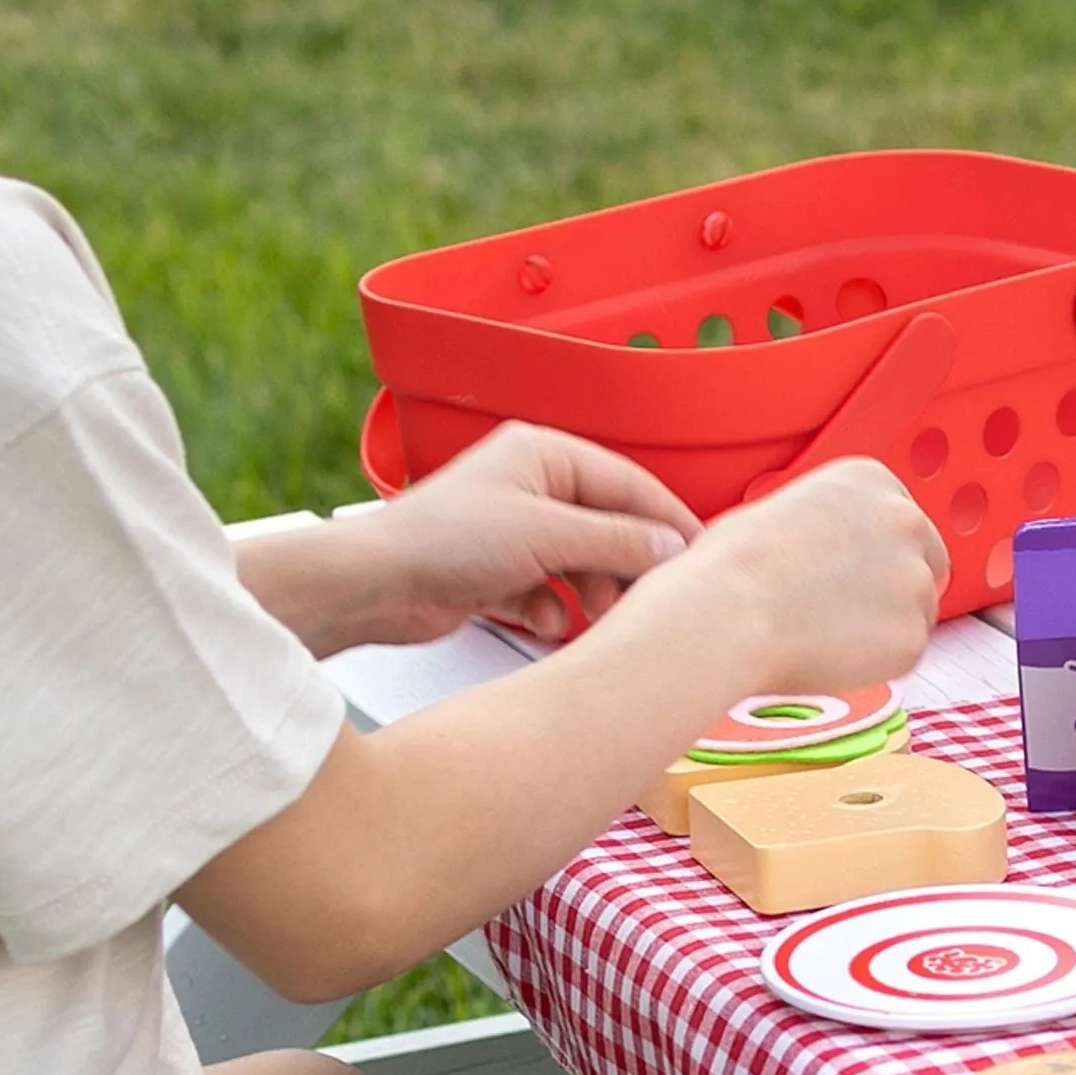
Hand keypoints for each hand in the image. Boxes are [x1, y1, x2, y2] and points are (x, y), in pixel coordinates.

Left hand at [355, 424, 703, 643]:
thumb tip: (672, 547)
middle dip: (624, 566)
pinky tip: (544, 619)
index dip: (668, 521)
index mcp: (545, 455)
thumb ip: (618, 540)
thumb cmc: (443, 540)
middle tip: (648, 597)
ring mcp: (516, 528)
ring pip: (582, 561)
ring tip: (594, 614)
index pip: (629, 484)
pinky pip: (551, 588)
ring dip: (591, 591)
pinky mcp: (499, 569)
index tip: (700, 555)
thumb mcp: (547, 534)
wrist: (374, 585)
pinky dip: (553, 608)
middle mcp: (532, 486)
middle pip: (608, 527)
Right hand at [683, 457, 949, 695]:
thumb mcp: (786, 508)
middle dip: (897, 588)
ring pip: (918, 612)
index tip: (853, 572)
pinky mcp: (913, 634)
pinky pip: (904, 654)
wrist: (728, 610)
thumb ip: (833, 523)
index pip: (903, 522)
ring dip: (885, 627)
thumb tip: (839, 552)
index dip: (878, 554)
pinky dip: (876, 663)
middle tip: (850, 611)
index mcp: (872, 479)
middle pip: (927, 562)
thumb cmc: (734, 564)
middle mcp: (906, 520)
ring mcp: (915, 578)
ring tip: (824, 633)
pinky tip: (830, 654)